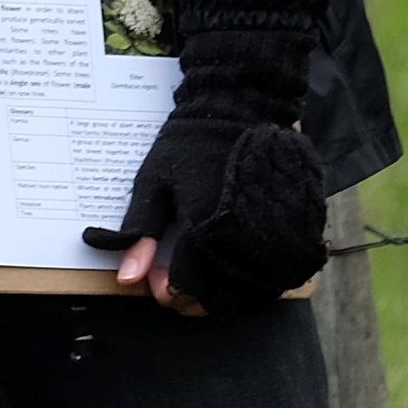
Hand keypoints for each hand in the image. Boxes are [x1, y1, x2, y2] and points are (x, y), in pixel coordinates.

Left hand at [82, 24, 325, 312]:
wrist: (236, 107)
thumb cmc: (188, 143)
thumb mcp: (153, 180)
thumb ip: (140, 229)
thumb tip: (125, 279)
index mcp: (203, 227)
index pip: (184, 287)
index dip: (165, 291)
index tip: (156, 279)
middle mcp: (237, 238)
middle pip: (216, 299)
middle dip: (192, 301)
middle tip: (176, 283)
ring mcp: (264, 236)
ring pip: (243, 293)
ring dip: (219, 297)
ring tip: (202, 280)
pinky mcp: (282, 230)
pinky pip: (268, 276)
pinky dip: (246, 285)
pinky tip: (228, 272)